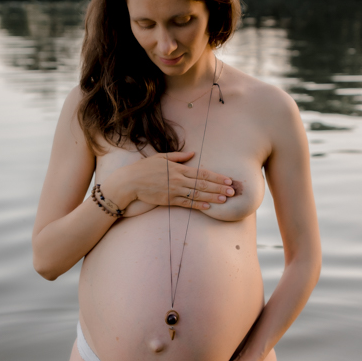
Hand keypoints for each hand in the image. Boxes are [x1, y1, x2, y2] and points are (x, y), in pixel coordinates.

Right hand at [105, 151, 235, 211]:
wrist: (129, 182)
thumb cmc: (144, 168)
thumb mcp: (161, 157)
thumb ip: (178, 156)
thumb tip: (192, 153)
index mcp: (178, 168)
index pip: (202, 173)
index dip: (217, 177)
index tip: (228, 179)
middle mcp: (178, 179)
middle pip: (203, 184)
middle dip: (219, 188)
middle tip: (232, 191)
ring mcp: (174, 190)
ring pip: (197, 195)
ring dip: (212, 197)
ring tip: (224, 200)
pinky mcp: (168, 200)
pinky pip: (185, 203)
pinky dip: (197, 205)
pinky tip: (207, 207)